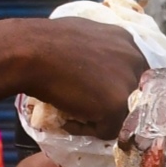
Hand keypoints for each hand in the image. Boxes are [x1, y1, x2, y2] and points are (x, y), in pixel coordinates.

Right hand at [12, 18, 151, 138]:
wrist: (29, 52)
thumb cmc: (45, 42)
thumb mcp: (83, 35)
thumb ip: (100, 50)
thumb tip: (97, 66)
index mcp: (127, 40)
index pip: (136, 73)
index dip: (117, 88)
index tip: (99, 95)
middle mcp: (135, 59)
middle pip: (135, 95)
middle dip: (113, 105)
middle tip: (88, 109)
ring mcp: (129, 81)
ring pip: (123, 115)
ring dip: (101, 120)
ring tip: (75, 114)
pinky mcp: (118, 104)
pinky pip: (108, 130)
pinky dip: (87, 131)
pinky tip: (69, 120)